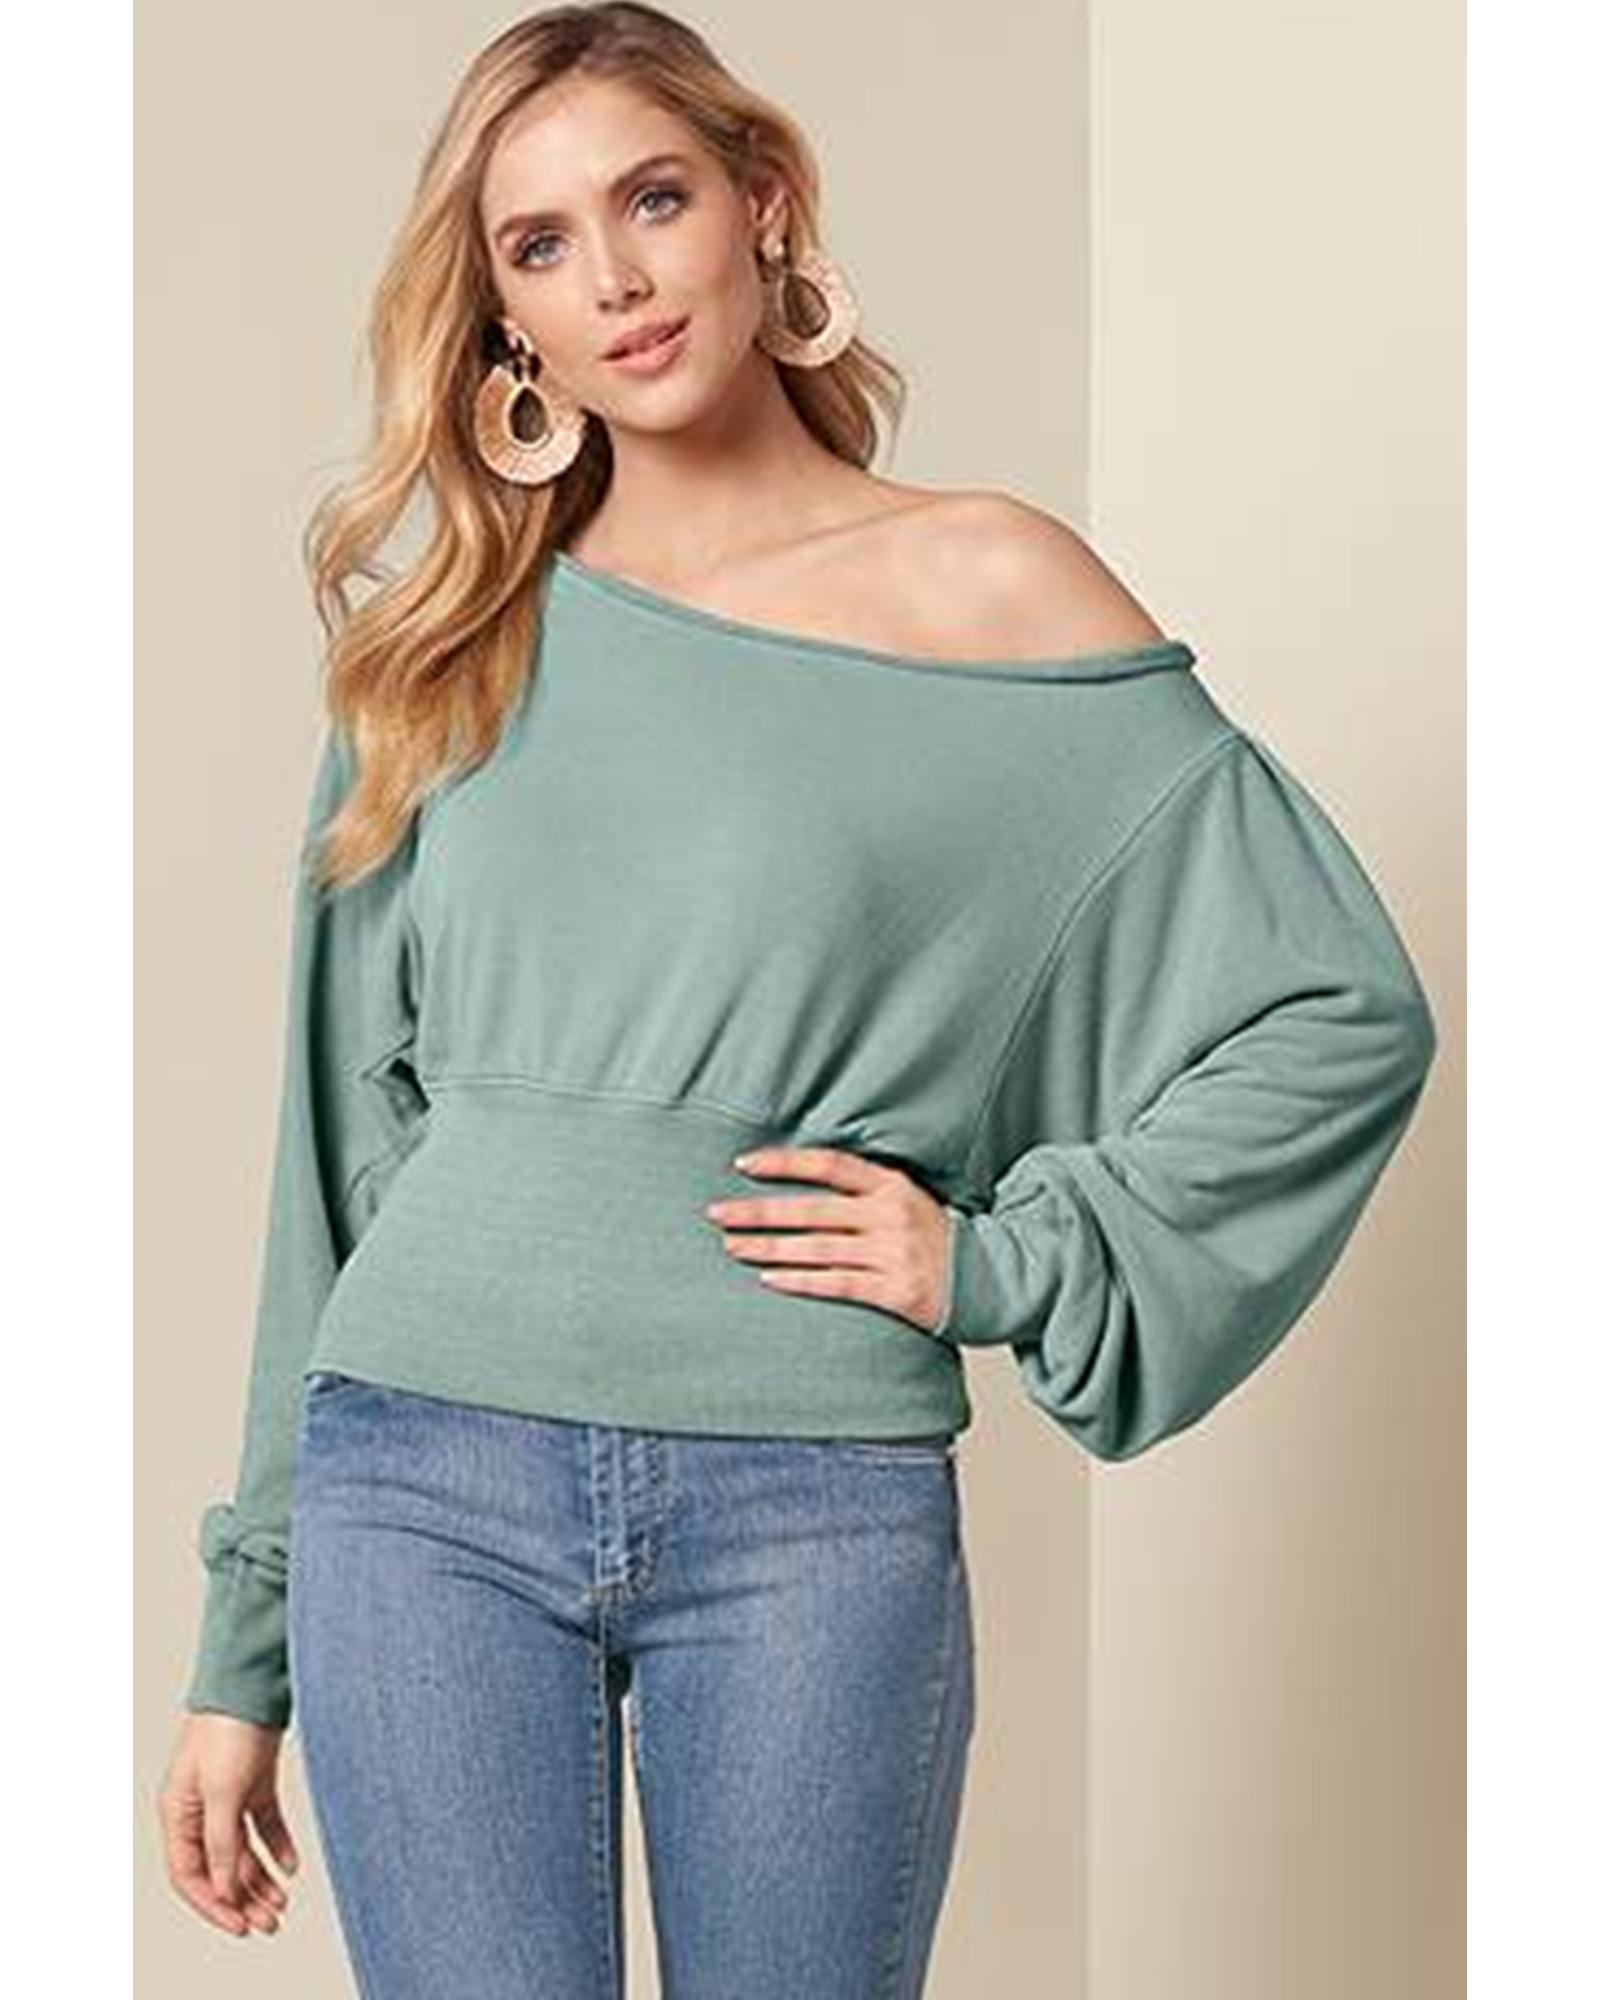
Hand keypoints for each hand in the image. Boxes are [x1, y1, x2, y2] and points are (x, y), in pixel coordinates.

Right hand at [157, 1712, 299, 1937]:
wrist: (253, 1679)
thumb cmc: (227, 1727)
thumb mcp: (223, 1792)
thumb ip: (222, 1843)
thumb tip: (225, 1888)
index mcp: (177, 1812)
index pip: (189, 1875)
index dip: (214, 1904)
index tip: (242, 1925)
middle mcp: (198, 1808)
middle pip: (218, 1867)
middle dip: (243, 1898)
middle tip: (271, 1922)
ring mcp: (227, 1794)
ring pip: (242, 1851)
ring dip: (261, 1878)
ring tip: (283, 1902)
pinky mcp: (254, 1780)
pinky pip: (263, 1825)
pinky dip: (277, 1846)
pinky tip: (292, 1865)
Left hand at [706, 1146, 954, 1333]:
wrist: (986, 1277)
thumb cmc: (930, 1235)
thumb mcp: (903, 1198)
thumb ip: (859, 1190)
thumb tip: (795, 1181)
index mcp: (891, 1184)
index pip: (829, 1165)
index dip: (785, 1163)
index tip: (744, 1164)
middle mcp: (891, 1215)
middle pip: (812, 1211)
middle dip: (759, 1212)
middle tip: (717, 1214)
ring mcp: (894, 1253)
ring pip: (817, 1249)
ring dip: (769, 1248)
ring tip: (732, 1247)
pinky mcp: (895, 1291)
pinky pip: (837, 1284)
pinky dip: (800, 1281)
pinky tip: (769, 1279)